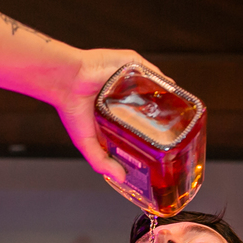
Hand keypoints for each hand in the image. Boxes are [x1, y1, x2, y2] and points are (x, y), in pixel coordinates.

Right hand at [50, 48, 162, 184]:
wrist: (68, 81)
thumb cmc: (72, 109)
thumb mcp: (87, 143)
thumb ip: (101, 162)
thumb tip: (121, 178)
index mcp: (114, 114)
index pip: (138, 124)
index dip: (151, 134)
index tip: (162, 146)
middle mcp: (123, 96)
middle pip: (150, 106)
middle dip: (162, 116)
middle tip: (173, 130)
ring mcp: (129, 79)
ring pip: (154, 89)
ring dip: (164, 98)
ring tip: (174, 112)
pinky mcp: (132, 64)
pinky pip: (153, 72)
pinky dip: (161, 81)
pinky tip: (168, 93)